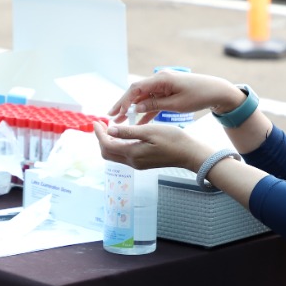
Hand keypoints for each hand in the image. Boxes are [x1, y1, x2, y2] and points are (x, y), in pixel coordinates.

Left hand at [92, 121, 209, 173]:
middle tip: (101, 125)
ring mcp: (137, 164)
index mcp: (132, 153)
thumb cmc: (172, 140)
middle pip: (107, 153)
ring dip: (109, 142)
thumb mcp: (149, 131)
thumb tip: (109, 130)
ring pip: (115, 155)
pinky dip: (118, 146)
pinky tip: (122, 135)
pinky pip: (124, 156)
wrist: (188, 154)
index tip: (96, 122)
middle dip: (101, 139)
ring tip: (109, 128)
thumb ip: (128, 132)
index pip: (107, 145)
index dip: (99, 134)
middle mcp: (132, 162)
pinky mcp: (143, 163)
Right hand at [106, 70, 245, 123]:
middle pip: (136, 92)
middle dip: (123, 104)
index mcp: (161, 79)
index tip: (115, 112)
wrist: (216, 91)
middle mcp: (159, 80)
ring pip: (143, 98)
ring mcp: (163, 85)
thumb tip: (136, 108)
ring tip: (120, 121)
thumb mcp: (176, 104)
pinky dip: (145, 110)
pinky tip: (137, 122)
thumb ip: (154, 105)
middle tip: (111, 116)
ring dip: (132, 109)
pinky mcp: (167, 91)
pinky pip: (152, 101)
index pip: (136, 88)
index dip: (124, 100)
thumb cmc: (198, 96)